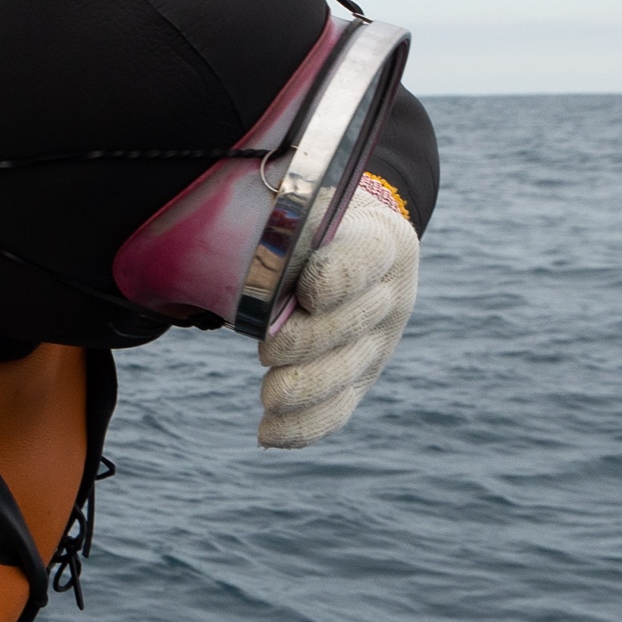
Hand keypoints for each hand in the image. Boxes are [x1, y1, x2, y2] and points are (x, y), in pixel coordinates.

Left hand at [257, 193, 420, 447]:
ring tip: (271, 399)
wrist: (350, 243)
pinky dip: (303, 426)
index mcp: (380, 240)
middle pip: (354, 324)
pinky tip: (269, 435)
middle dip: (310, 342)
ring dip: (307, 390)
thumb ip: (283, 206)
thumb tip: (231, 186)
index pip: (364, 259)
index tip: (307, 292)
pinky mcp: (360, 378)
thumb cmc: (312, 219)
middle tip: (269, 350)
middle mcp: (390, 295)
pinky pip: (337, 410)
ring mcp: (379, 342)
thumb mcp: (306, 199)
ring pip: (347, 373)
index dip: (337, 278)